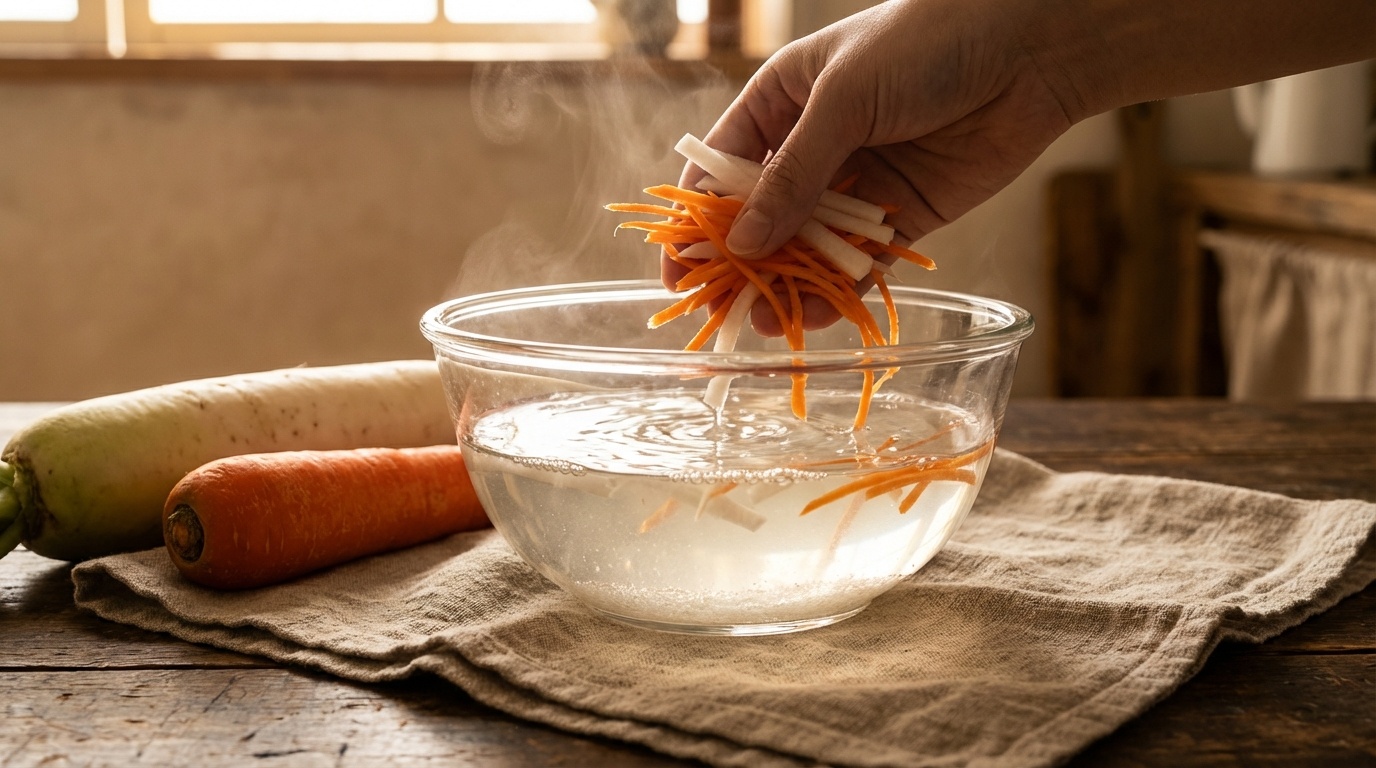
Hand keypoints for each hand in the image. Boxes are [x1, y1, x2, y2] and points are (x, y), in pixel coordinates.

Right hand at [663, 0, 1082, 331]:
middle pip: (762, 216)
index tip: (677, 270)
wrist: (1030, 49)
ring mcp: (859, 183)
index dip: (697, 220)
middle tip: (718, 313)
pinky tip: (815, 317)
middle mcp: (815, 145)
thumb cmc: (925, 44)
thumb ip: (794, 175)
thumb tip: (742, 243)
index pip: (723, 168)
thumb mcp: (843, 102)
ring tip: (765, 323)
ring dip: (786, 285)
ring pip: (809, 246)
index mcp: (783, 101)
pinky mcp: (905, 215)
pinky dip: (839, 290)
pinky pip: (861, 262)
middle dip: (740, 265)